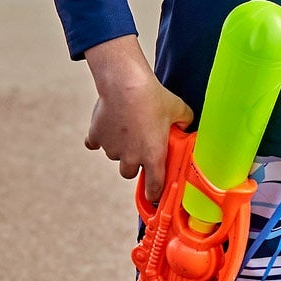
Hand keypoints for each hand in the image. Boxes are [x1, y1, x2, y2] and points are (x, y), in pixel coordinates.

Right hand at [83, 35, 193, 203]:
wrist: (125, 84)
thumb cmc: (153, 97)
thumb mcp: (179, 110)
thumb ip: (184, 122)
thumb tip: (185, 125)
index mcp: (153, 156)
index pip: (154, 187)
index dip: (154, 193)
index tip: (153, 196)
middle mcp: (131, 157)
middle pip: (129, 173)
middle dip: (133, 164)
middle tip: (138, 148)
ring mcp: (112, 148)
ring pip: (114, 156)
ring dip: (119, 148)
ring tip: (126, 128)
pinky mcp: (97, 137)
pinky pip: (95, 143)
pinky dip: (99, 138)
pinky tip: (106, 127)